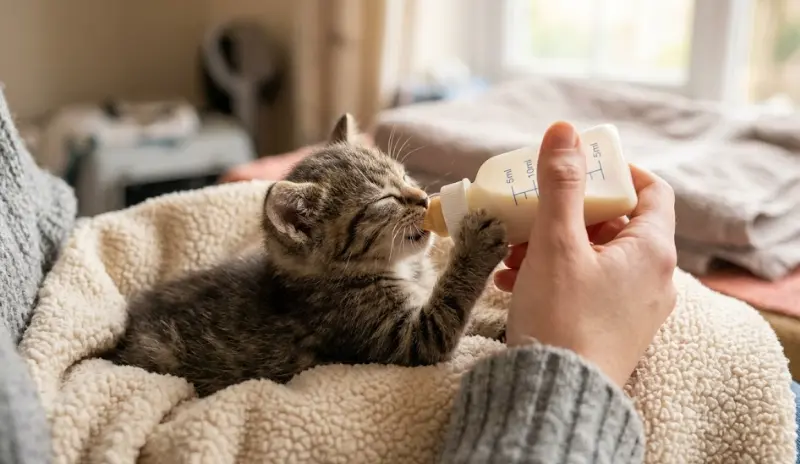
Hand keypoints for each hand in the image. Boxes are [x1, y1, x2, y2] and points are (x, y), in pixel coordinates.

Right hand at [495, 121, 677, 386]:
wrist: (557, 395)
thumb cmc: (561, 317)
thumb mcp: (556, 243)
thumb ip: (561, 184)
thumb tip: (565, 130)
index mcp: (651, 251)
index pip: (652, 190)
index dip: (619, 171)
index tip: (581, 167)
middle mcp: (654, 278)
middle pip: (616, 224)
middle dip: (567, 213)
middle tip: (532, 212)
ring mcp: (637, 308)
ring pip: (596, 256)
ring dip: (554, 245)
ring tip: (512, 252)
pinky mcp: (614, 329)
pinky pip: (588, 287)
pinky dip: (556, 275)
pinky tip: (515, 281)